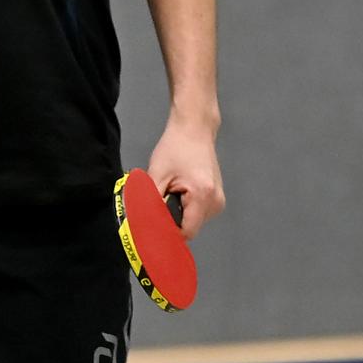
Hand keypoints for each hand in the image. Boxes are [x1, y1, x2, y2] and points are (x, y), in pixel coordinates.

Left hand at [146, 109, 224, 238]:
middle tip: (160, 199)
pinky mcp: (216, 198)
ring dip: (178, 212)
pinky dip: (185, 206)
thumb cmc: (175, 147)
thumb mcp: (156, 175)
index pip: (185, 232)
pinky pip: (197, 212)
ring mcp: (218, 201)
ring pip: (192, 221)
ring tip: (171, 189)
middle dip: (171, 219)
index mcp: (203, 197)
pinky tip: (179, 189)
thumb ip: (150, 202)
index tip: (153, 226)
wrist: (194, 130)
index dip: (167, 232)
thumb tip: (144, 224)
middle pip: (189, 228)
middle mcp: (215, 202)